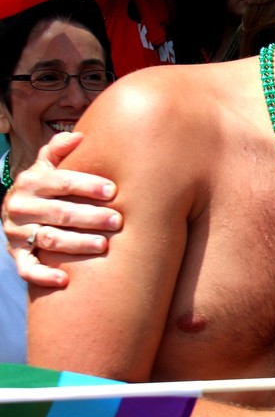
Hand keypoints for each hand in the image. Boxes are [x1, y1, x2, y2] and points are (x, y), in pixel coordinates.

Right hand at [2, 132, 120, 287]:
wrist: (15, 212)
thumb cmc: (45, 187)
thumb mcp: (47, 166)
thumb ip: (59, 151)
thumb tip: (78, 135)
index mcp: (32, 182)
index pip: (61, 182)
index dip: (87, 185)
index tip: (113, 190)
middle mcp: (21, 207)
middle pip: (59, 213)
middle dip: (90, 217)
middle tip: (118, 221)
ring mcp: (17, 232)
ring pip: (48, 240)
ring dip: (76, 243)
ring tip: (103, 246)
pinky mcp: (16, 255)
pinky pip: (27, 269)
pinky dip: (44, 276)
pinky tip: (65, 280)